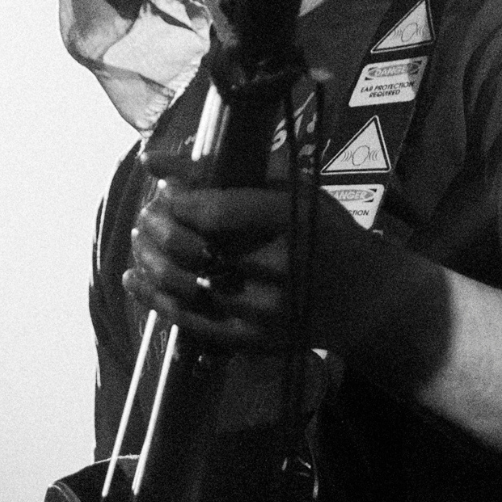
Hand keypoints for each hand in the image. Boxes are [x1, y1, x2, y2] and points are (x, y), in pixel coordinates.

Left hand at [123, 176, 358, 352]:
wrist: (365, 299)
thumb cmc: (323, 231)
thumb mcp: (292, 189)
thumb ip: (226, 169)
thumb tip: (155, 161)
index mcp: (293, 222)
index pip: (218, 214)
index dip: (178, 202)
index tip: (165, 193)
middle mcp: (279, 269)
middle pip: (195, 250)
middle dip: (157, 229)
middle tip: (147, 215)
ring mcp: (263, 311)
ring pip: (184, 287)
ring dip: (150, 260)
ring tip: (141, 240)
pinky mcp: (250, 340)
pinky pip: (189, 320)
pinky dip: (153, 297)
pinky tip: (135, 276)